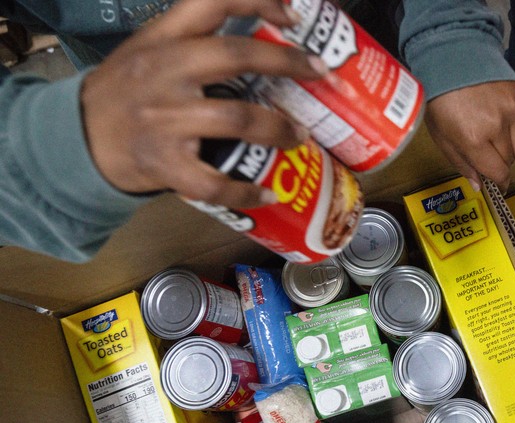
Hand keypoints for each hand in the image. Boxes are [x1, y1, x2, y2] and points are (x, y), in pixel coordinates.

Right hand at [82, 0, 327, 207]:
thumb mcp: (149, 50)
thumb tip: (265, 37)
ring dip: (277, 127)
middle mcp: (164, 72)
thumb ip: (195, 41)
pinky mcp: (163, 163)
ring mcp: (163, 119)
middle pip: (235, 55)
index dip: (258, 2)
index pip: (212, 2)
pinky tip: (266, 193)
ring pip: (235, 117)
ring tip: (300, 135)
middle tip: (320, 70)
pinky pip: (213, 181)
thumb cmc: (124, 93)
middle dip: (286, 62)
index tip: (294, 16)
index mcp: (163, 40)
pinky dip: (244, 191)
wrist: (75, 139)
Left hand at [425, 81, 514, 191]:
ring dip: (511, 147)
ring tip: (495, 136)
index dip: (500, 182)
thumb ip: (462, 163)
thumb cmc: (441, 99)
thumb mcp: (442, 136)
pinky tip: (505, 123)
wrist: (452, 59)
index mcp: (473, 139)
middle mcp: (497, 126)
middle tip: (487, 152)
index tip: (500, 184)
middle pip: (510, 160)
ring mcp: (512, 110)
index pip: (498, 172)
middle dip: (499, 161)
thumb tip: (479, 185)